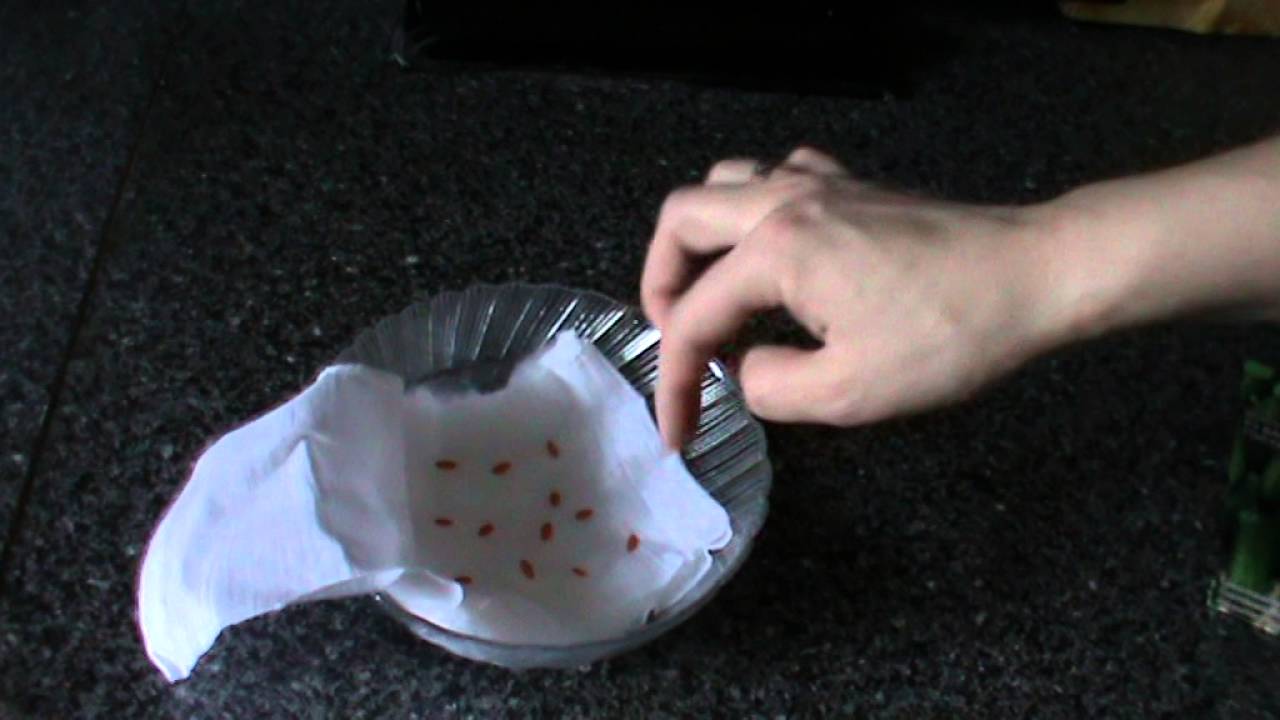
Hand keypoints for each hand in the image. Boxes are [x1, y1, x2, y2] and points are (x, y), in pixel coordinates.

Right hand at [641, 147, 1063, 447]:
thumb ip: (771, 387)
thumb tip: (746, 369)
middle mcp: (785, 199)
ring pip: (724, 184)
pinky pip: (776, 176)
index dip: (673, 383)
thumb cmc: (949, 335)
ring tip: (715, 296)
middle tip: (677, 342)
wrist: (1036, 275)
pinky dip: (753, 213)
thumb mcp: (849, 392)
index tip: (678, 433)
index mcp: (776, 249)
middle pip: (682, 220)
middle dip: (660, 284)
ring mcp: (821, 182)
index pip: (693, 318)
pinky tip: (776, 255)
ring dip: (702, 240)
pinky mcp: (854, 185)